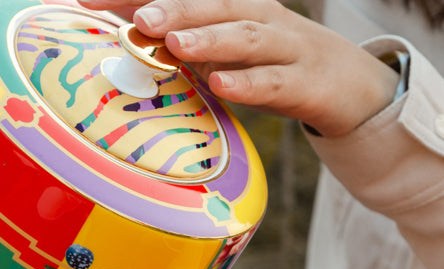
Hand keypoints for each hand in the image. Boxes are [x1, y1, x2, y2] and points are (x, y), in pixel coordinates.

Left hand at [80, 0, 398, 136]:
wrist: (353, 85)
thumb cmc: (281, 69)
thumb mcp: (234, 57)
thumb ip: (192, 56)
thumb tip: (138, 56)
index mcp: (237, 10)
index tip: (89, 1)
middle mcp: (260, 18)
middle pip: (214, 5)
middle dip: (173, 6)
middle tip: (137, 16)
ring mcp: (286, 48)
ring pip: (245, 35)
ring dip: (208, 36)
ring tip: (173, 40)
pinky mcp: (306, 83)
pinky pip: (275, 82)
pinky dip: (249, 82)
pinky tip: (222, 84)